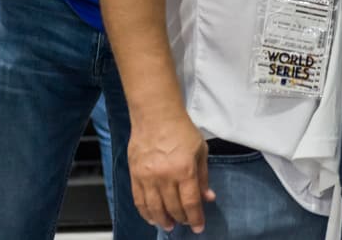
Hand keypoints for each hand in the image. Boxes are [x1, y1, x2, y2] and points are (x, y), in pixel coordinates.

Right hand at [128, 112, 215, 231]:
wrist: (156, 115)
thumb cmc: (181, 129)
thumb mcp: (200, 151)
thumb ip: (203, 176)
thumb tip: (207, 197)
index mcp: (184, 170)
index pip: (190, 203)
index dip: (196, 218)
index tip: (199, 227)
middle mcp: (165, 176)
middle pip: (173, 208)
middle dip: (181, 219)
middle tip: (186, 223)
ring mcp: (147, 177)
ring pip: (154, 208)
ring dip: (163, 220)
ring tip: (169, 225)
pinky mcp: (135, 175)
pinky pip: (139, 200)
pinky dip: (145, 212)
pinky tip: (152, 217)